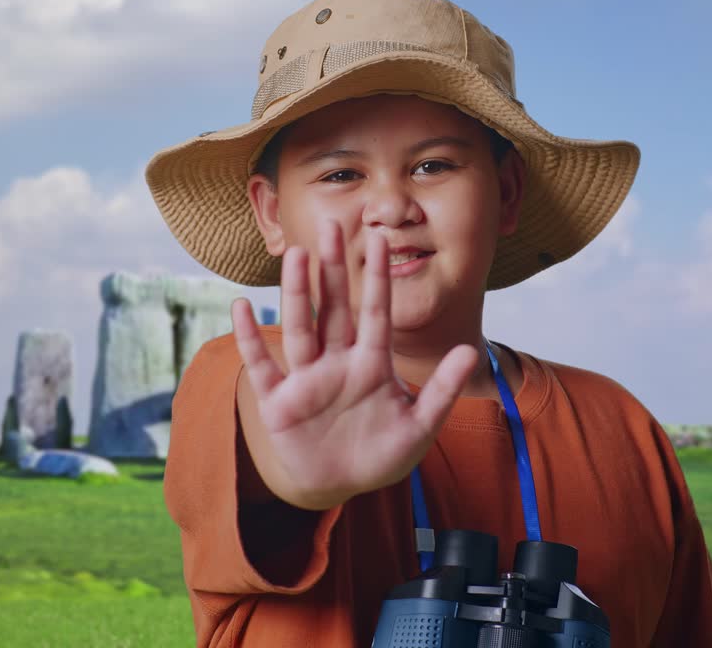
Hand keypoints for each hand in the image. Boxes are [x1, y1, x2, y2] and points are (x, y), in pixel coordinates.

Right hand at [230, 221, 477, 509]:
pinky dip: (250, 339)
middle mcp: (336, 362)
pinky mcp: (278, 401)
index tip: (380, 238)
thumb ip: (443, 389)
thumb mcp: (419, 425)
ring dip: (297, 293)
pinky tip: (241, 307)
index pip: (374, 312)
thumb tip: (470, 351)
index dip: (377, 278)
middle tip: (329, 225)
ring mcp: (306, 379)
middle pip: (334, 308)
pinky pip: (261, 365)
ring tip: (296, 255)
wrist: (339, 486)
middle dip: (332, 269)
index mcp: (371, 363)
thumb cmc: (380, 454)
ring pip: (301, 328)